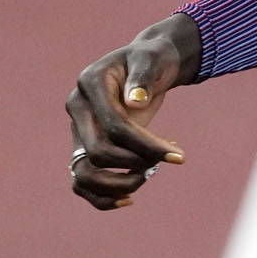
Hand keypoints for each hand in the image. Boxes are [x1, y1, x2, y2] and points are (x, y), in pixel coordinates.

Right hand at [66, 14, 198, 208]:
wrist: (145, 64)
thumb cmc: (152, 60)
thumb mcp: (152, 59)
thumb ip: (143, 76)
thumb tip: (135, 102)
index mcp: (90, 83)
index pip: (114, 126)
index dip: (147, 145)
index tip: (178, 156)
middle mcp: (78, 108)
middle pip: (98, 152)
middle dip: (136, 163)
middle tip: (166, 158)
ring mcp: (77, 130)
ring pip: (84, 175)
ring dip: (119, 185)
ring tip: (149, 175)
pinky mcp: (84, 146)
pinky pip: (83, 183)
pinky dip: (103, 198)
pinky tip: (131, 199)